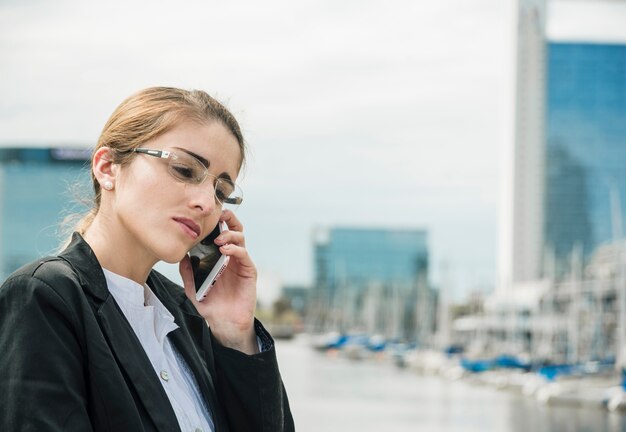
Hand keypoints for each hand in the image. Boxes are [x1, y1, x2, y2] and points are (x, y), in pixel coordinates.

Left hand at [179, 210, 258, 353]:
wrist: (224, 323)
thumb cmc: (210, 305)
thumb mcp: (192, 287)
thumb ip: (187, 271)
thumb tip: (181, 255)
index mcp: (218, 257)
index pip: (220, 233)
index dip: (215, 222)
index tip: (205, 217)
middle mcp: (231, 256)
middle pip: (234, 229)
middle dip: (229, 219)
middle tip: (219, 216)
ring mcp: (241, 262)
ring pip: (241, 238)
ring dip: (230, 234)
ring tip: (219, 240)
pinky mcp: (249, 271)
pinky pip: (244, 255)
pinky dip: (235, 249)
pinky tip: (225, 250)